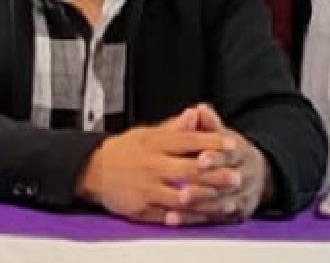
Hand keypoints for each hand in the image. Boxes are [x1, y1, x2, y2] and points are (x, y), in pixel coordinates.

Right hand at [77, 108, 251, 225]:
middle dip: (214, 175)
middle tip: (236, 176)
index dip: (210, 142)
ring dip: (204, 199)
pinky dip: (184, 216)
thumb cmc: (125, 151)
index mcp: (154, 143)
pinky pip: (167, 214)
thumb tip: (196, 113)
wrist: (93, 170)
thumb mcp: (148, 133)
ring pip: (180, 196)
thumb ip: (176, 127)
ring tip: (225, 201)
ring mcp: (146, 187)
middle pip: (188, 170)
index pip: (187, 140)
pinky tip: (200, 216)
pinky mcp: (141, 207)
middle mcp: (151, 165)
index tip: (231, 144)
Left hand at [168, 106, 267, 222]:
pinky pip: (210, 219)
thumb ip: (208, 124)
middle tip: (183, 190)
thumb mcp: (221, 134)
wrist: (254, 173)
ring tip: (176, 204)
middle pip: (224, 184)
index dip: (215, 158)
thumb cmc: (228, 150)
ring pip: (218, 203)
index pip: (229, 156)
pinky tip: (172, 219)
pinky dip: (191, 219)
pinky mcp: (232, 214)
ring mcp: (239, 198)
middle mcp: (244, 177)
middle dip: (204, 187)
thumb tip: (199, 109)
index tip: (201, 159)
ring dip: (197, 205)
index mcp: (241, 153)